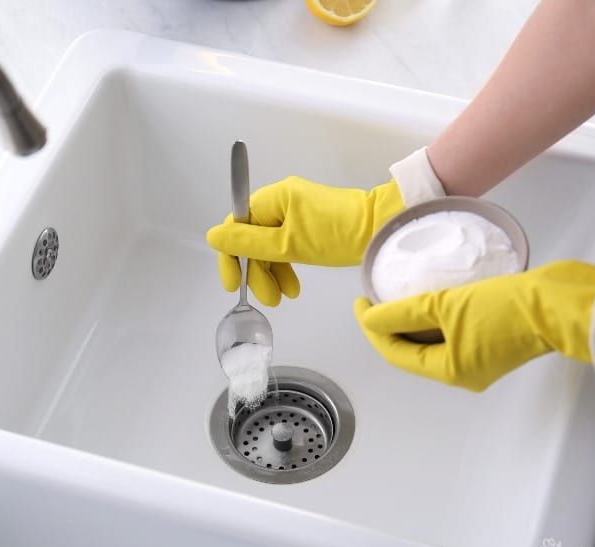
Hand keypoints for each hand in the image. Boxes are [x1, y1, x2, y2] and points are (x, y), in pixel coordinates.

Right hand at [206, 176, 403, 305]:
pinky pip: (286, 246)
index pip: (236, 226)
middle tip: (268, 299)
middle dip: (257, 271)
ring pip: (269, 246)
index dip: (231, 257)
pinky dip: (286, 266)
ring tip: (284, 297)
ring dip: (272, 273)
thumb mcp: (288, 245)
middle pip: (253, 239)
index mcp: (273, 198)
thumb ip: (249, 243)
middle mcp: (280, 200)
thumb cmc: (338, 234)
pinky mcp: (308, 224)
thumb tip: (213, 236)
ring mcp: (295, 212)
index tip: (233, 284)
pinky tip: (292, 286)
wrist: (380, 229)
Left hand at [353, 260, 594, 390]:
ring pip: (432, 344)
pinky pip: (452, 335)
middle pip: (413, 352)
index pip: (397, 354)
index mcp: (451, 371)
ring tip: (395, 297)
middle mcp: (464, 372)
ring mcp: (481, 360)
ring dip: (412, 323)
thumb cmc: (509, 308)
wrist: (560, 303)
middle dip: (390, 328)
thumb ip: (403, 312)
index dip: (373, 329)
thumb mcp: (447, 305)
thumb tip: (371, 317)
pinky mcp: (494, 343)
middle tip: (373, 300)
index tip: (360, 303)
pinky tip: (429, 299)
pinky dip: (436, 321)